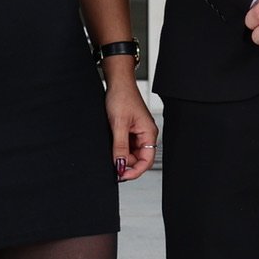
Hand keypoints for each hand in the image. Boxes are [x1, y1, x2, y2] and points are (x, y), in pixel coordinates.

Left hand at [104, 68, 157, 182]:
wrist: (117, 83)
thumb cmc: (122, 97)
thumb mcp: (119, 124)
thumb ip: (120, 147)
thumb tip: (120, 166)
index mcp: (149, 133)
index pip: (147, 160)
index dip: (135, 171)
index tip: (121, 176)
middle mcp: (145, 134)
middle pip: (138, 159)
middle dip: (126, 163)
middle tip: (112, 164)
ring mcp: (137, 133)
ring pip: (131, 153)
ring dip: (121, 155)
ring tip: (110, 148)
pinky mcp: (130, 130)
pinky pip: (126, 146)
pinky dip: (118, 149)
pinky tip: (111, 144)